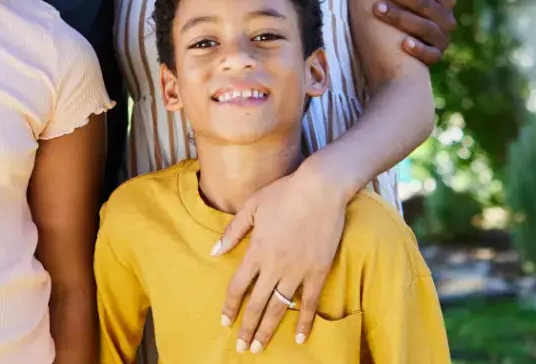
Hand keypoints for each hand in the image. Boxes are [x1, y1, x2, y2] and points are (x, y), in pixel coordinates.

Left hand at [215, 164, 346, 351]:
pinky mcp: (318, 271)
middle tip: (242, 348)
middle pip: (257, 304)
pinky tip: (301, 338)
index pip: (237, 287)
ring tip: (260, 348)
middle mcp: (274, 266)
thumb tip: (214, 252)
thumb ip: (232, 231)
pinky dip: (306, 322)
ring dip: (268, 330)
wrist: (321, 187)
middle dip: (247, 328)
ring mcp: (297, 271)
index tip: (225, 322)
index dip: (230, 306)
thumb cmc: (284, 192)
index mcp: (256, 250)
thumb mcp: (251, 206)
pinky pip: (310, 303)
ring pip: (280, 308)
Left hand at [364, 0, 457, 65]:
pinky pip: (432, 55)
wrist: (400, 49)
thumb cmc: (405, 4)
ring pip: (426, 27)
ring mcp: (442, 39)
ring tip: (376, 10)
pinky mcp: (435, 59)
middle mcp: (447, 16)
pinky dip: (418, 49)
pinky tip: (402, 44)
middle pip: (424, 2)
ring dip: (401, 18)